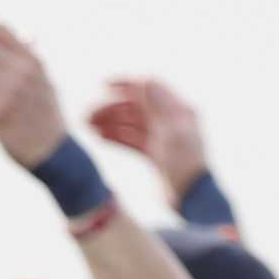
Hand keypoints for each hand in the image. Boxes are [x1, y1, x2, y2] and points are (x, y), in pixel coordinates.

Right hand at [88, 77, 207, 203]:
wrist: (192, 197)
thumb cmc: (186, 164)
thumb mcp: (174, 132)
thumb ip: (159, 105)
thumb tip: (145, 80)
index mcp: (177, 110)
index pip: (149, 88)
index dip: (125, 85)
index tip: (102, 86)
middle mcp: (169, 120)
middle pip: (135, 107)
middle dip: (111, 108)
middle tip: (87, 115)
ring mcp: (161, 138)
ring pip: (130, 124)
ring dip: (109, 123)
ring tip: (88, 125)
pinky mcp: (154, 154)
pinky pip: (131, 141)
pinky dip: (116, 137)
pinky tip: (100, 137)